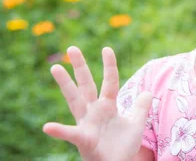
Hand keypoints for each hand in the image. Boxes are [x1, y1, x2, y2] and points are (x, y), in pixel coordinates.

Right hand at [43, 46, 153, 160]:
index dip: (109, 65)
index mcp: (108, 106)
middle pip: (86, 85)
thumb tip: (147, 92)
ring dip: (65, 84)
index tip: (106, 48)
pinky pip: (69, 134)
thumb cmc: (123, 147)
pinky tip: (47, 127)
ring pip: (74, 100)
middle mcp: (94, 111)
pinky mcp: (83, 139)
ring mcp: (86, 123)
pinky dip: (58, 131)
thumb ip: (140, 108)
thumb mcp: (136, 125)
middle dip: (80, 67)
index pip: (110, 81)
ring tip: (55, 67)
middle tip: (72, 48)